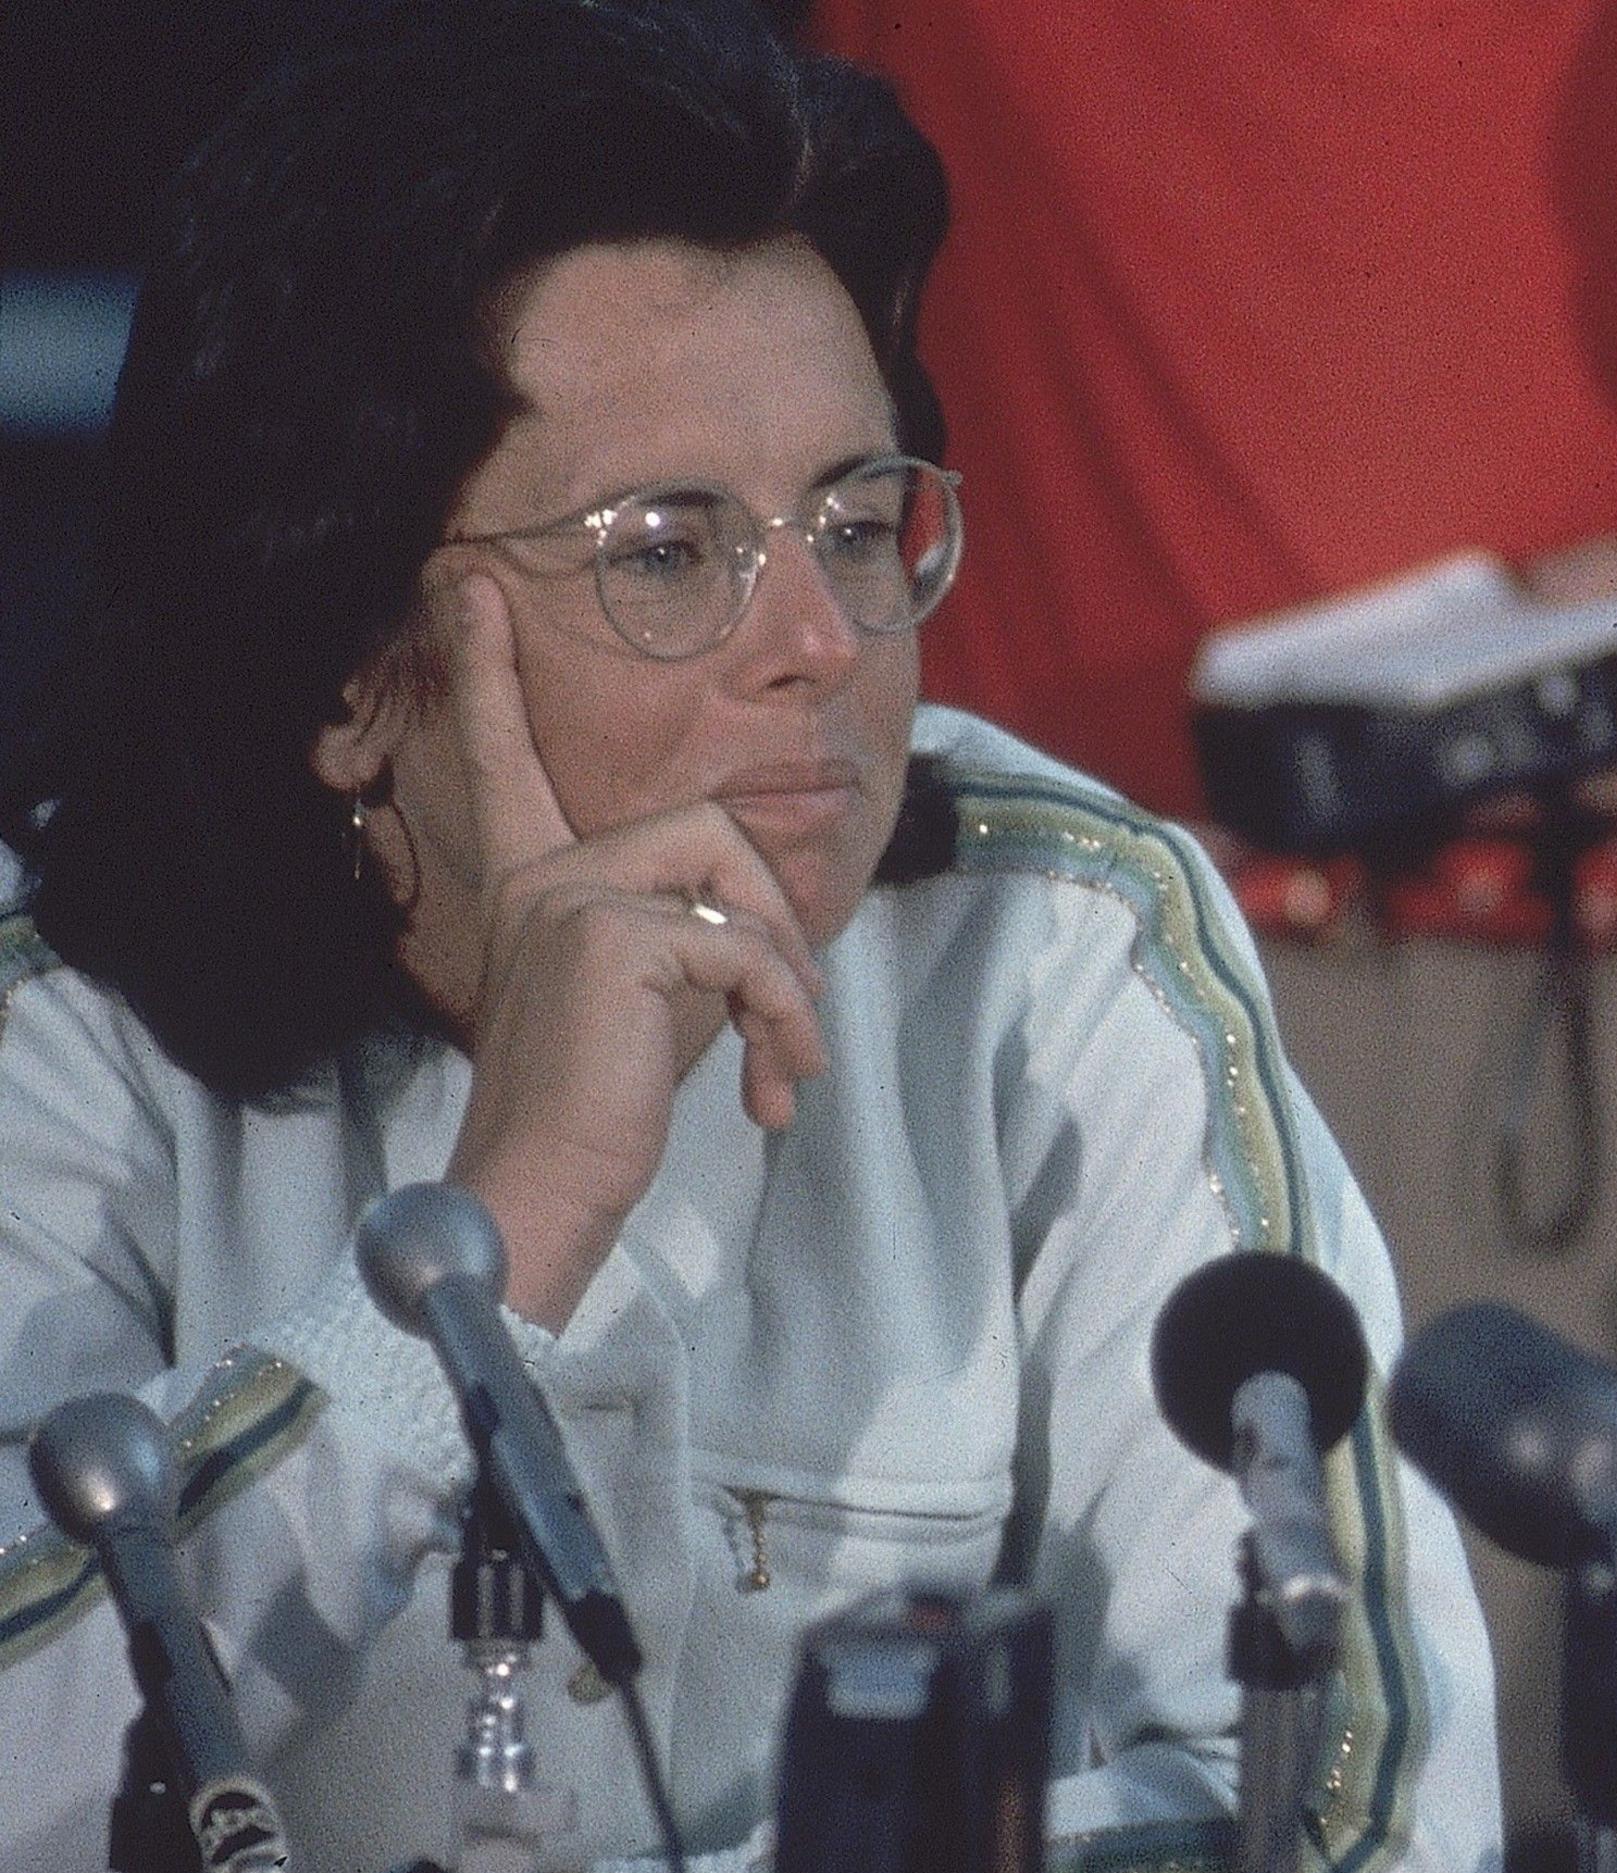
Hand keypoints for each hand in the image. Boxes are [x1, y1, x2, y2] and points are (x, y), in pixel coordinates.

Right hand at [430, 576, 828, 1326]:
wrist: (548, 1187)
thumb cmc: (606, 1106)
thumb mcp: (656, 997)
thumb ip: (693, 932)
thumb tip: (786, 928)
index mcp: (533, 879)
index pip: (507, 761)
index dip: (487, 675)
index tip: (470, 585)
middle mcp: (540, 873)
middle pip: (711, 828)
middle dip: (777, 924)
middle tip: (790, 1021)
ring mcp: (569, 897)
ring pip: (738, 884)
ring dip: (788, 983)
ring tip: (785, 1062)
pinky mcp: (612, 937)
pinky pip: (747, 951)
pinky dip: (784, 1019)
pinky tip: (767, 1089)